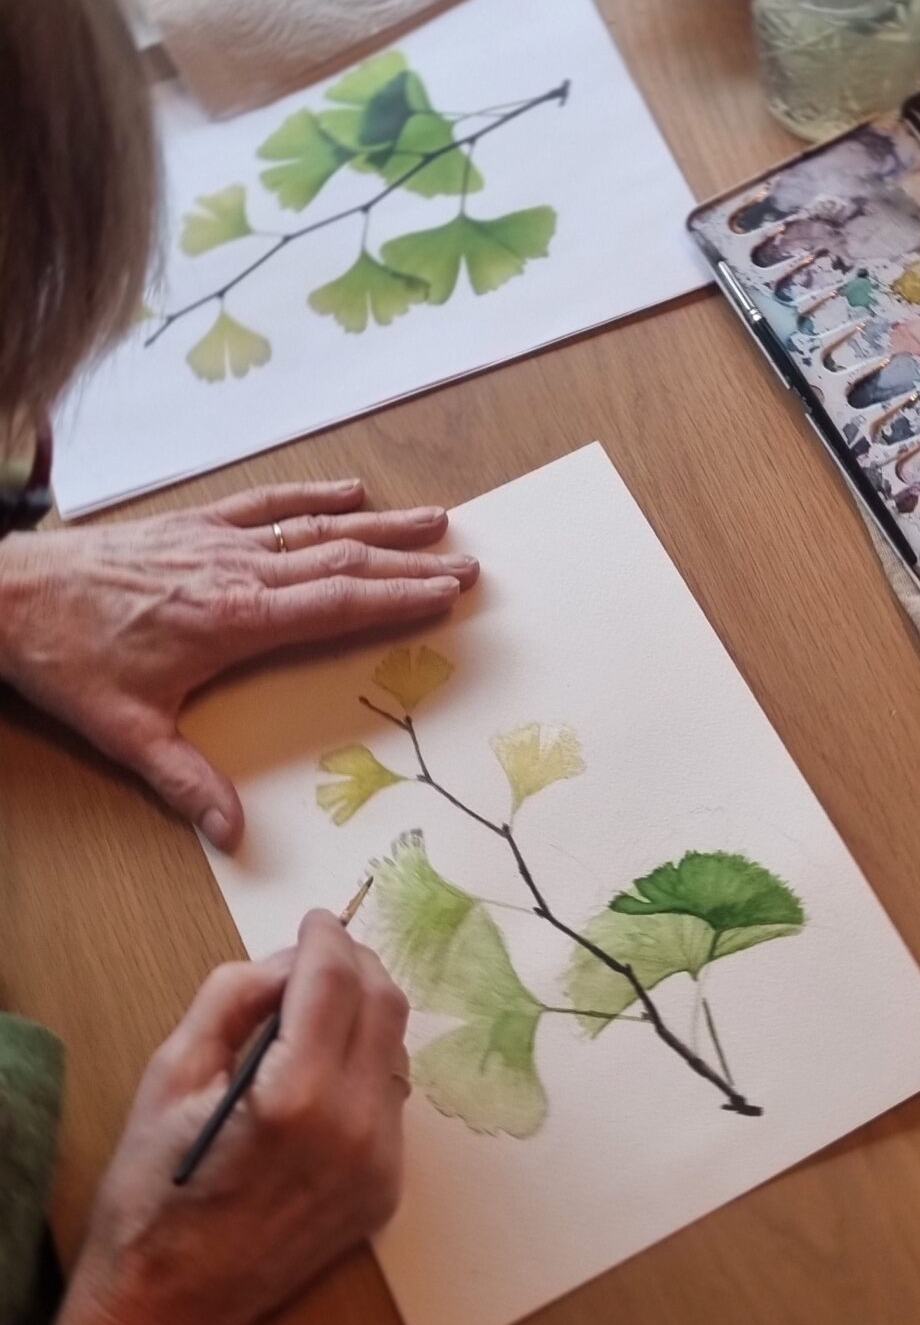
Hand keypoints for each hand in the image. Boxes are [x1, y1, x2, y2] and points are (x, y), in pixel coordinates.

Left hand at [0, 478, 476, 846]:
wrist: (7, 593)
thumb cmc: (65, 660)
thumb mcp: (125, 732)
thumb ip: (186, 781)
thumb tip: (231, 835)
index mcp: (235, 620)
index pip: (337, 606)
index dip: (398, 599)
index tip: (448, 594)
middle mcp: (237, 572)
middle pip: (341, 562)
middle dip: (408, 564)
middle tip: (468, 564)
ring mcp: (217, 541)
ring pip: (313, 528)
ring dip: (378, 525)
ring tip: (434, 520)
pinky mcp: (192, 524)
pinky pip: (265, 504)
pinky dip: (310, 495)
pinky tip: (349, 489)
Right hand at [2, 913, 408, 1324]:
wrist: (173, 1306)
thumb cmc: (156, 1191)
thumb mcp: (171, 1075)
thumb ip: (233, 999)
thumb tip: (287, 959)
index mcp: (296, 1094)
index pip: (334, 980)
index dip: (326, 937)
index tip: (315, 919)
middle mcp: (355, 1126)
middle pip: (384, 1006)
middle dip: (355, 965)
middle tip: (320, 953)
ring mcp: (381, 1163)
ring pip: (396, 1052)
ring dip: (365, 1016)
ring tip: (316, 1013)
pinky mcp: (388, 1190)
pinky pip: (393, 1103)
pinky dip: (366, 1069)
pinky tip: (324, 1074)